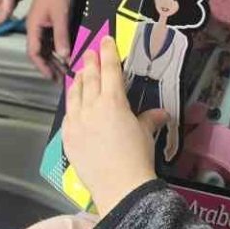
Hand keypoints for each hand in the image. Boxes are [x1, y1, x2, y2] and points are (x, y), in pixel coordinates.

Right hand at [26, 0, 72, 79]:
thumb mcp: (60, 15)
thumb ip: (61, 36)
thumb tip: (65, 56)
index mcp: (33, 28)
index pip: (34, 53)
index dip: (42, 66)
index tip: (52, 77)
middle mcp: (35, 30)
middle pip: (40, 53)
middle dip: (49, 67)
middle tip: (61, 79)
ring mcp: (42, 27)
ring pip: (46, 49)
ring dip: (54, 60)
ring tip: (65, 72)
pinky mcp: (49, 24)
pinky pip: (52, 42)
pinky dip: (58, 51)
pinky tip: (66, 57)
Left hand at [62, 37, 163, 216]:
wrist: (120, 187)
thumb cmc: (137, 158)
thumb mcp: (145, 134)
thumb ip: (149, 119)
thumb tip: (161, 113)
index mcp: (113, 102)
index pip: (110, 70)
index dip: (109, 54)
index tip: (106, 41)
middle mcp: (92, 107)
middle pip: (90, 78)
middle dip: (91, 63)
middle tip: (91, 52)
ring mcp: (76, 122)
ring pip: (75, 94)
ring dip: (78, 81)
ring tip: (80, 73)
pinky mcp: (67, 138)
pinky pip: (68, 115)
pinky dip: (72, 106)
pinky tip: (74, 104)